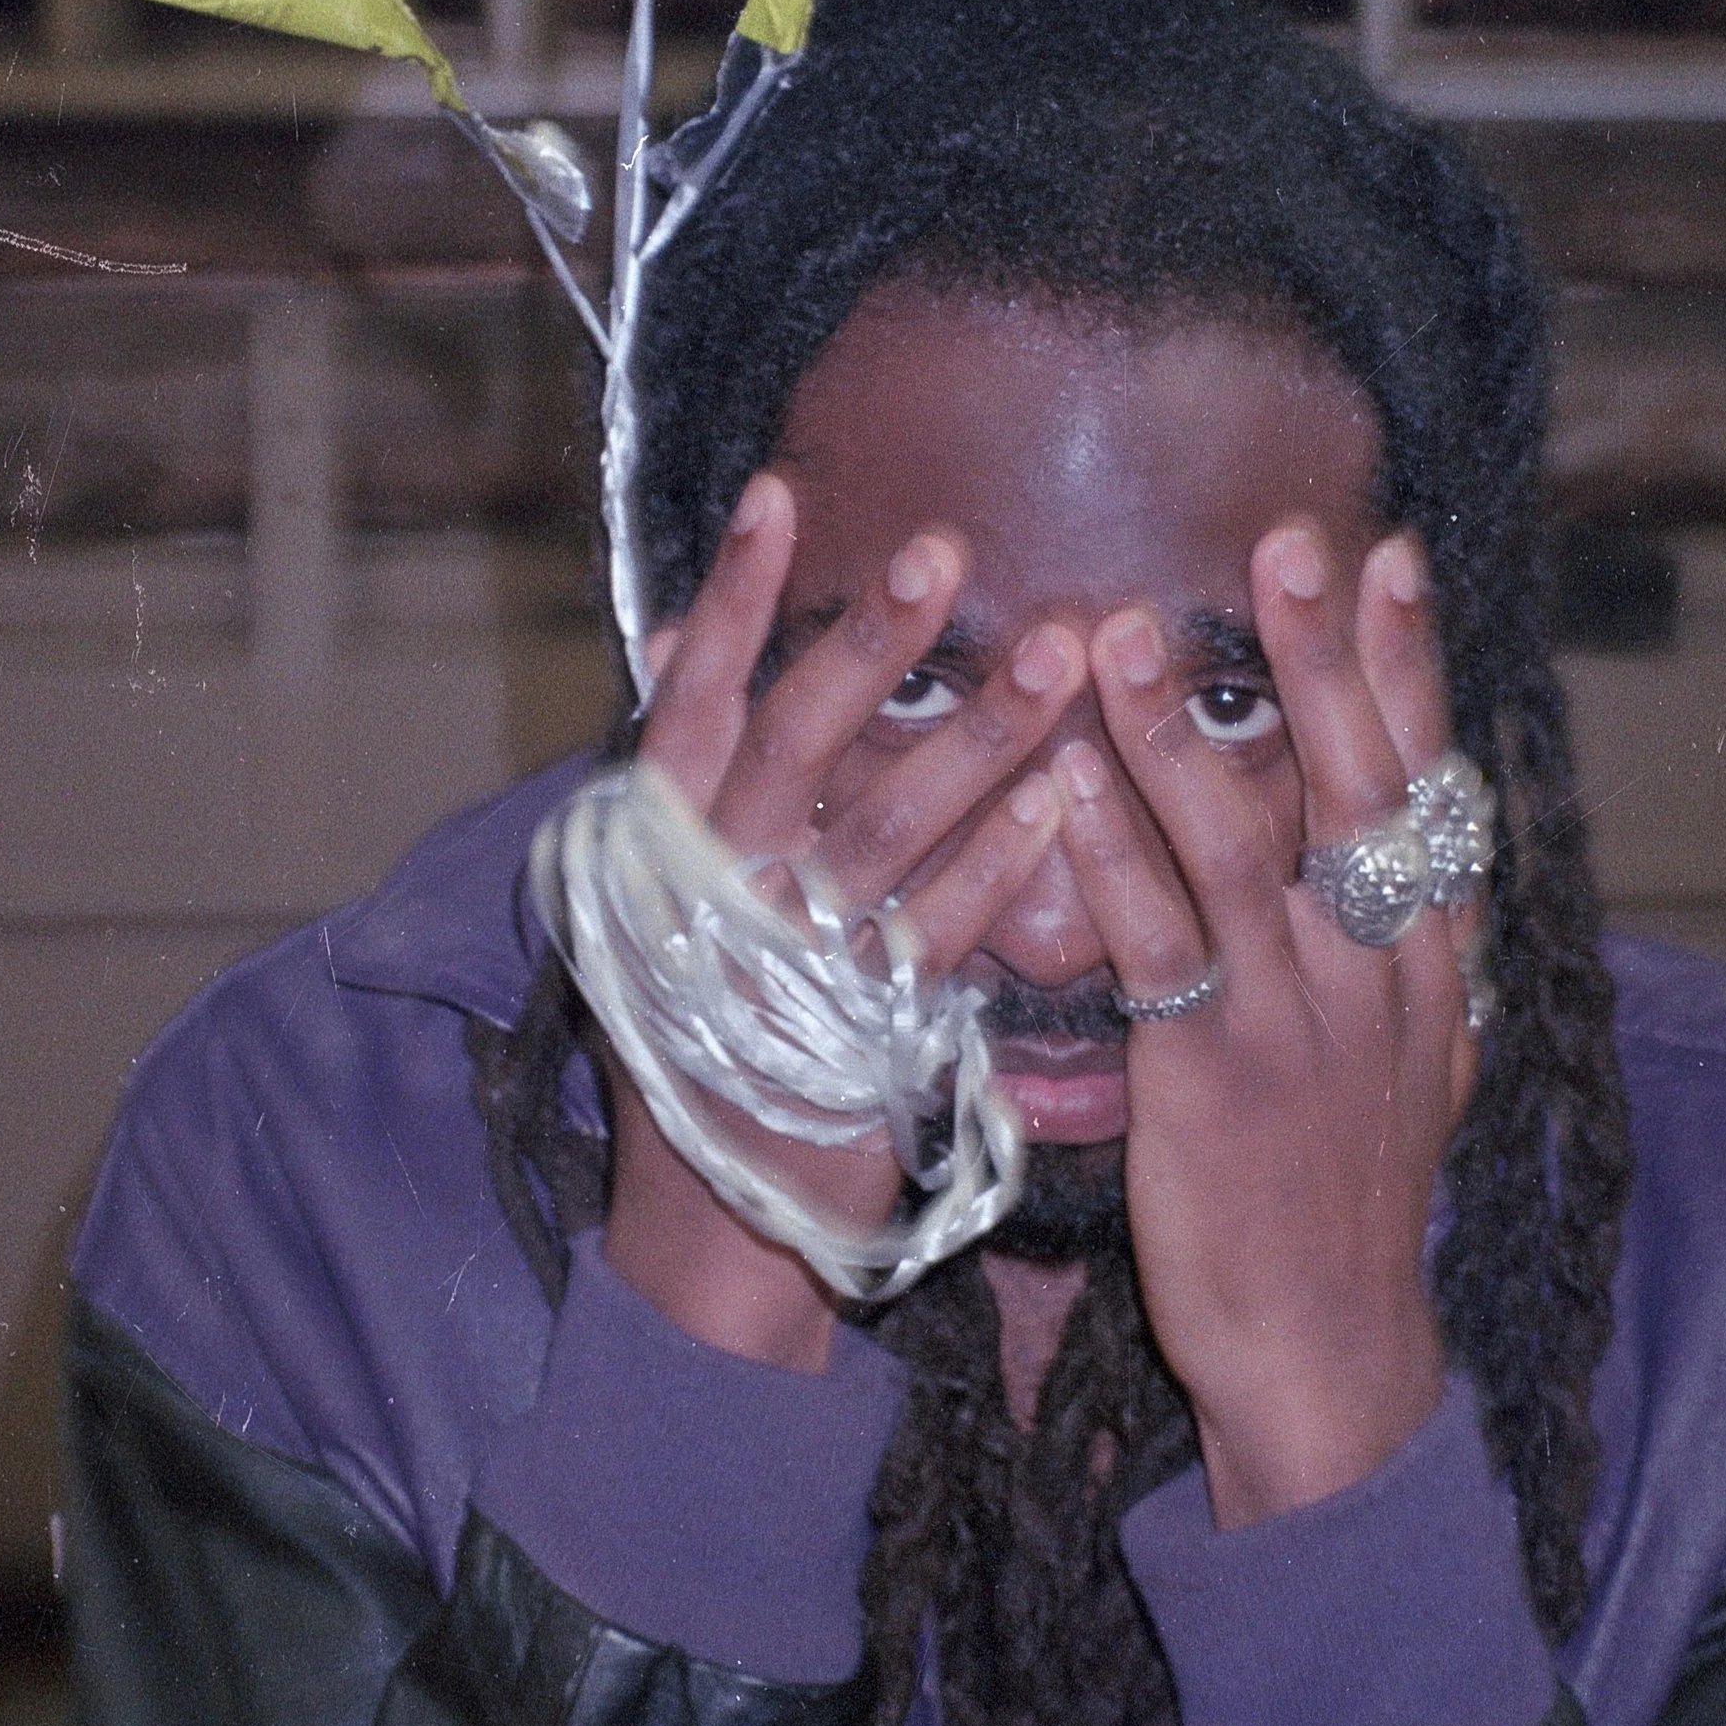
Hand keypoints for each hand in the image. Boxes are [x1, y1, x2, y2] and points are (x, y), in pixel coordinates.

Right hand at [603, 471, 1086, 1369]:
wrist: (715, 1231)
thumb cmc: (714, 1028)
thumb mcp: (676, 897)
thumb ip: (705, 777)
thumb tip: (691, 640)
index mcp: (655, 847)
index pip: (686, 698)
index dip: (733, 600)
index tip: (785, 494)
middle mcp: (705, 894)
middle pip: (788, 745)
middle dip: (870, 643)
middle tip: (950, 551)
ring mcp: (778, 967)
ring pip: (878, 829)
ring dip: (974, 736)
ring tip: (1063, 653)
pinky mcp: (856, 1038)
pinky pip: (933, 932)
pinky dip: (997, 865)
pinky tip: (1070, 797)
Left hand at [1053, 521, 1481, 1523]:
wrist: (1332, 1356)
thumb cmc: (1347, 1198)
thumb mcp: (1413, 1059)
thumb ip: (1394, 943)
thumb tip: (1398, 834)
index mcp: (1430, 962)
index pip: (1427, 786)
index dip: (1407, 667)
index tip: (1387, 554)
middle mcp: (1380, 975)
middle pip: (1359, 790)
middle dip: (1325, 659)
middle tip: (1288, 542)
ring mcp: (1299, 1024)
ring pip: (1244, 851)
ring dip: (1181, 732)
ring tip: (1118, 632)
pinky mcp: (1209, 1080)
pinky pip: (1155, 946)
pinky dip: (1109, 857)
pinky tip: (1063, 785)